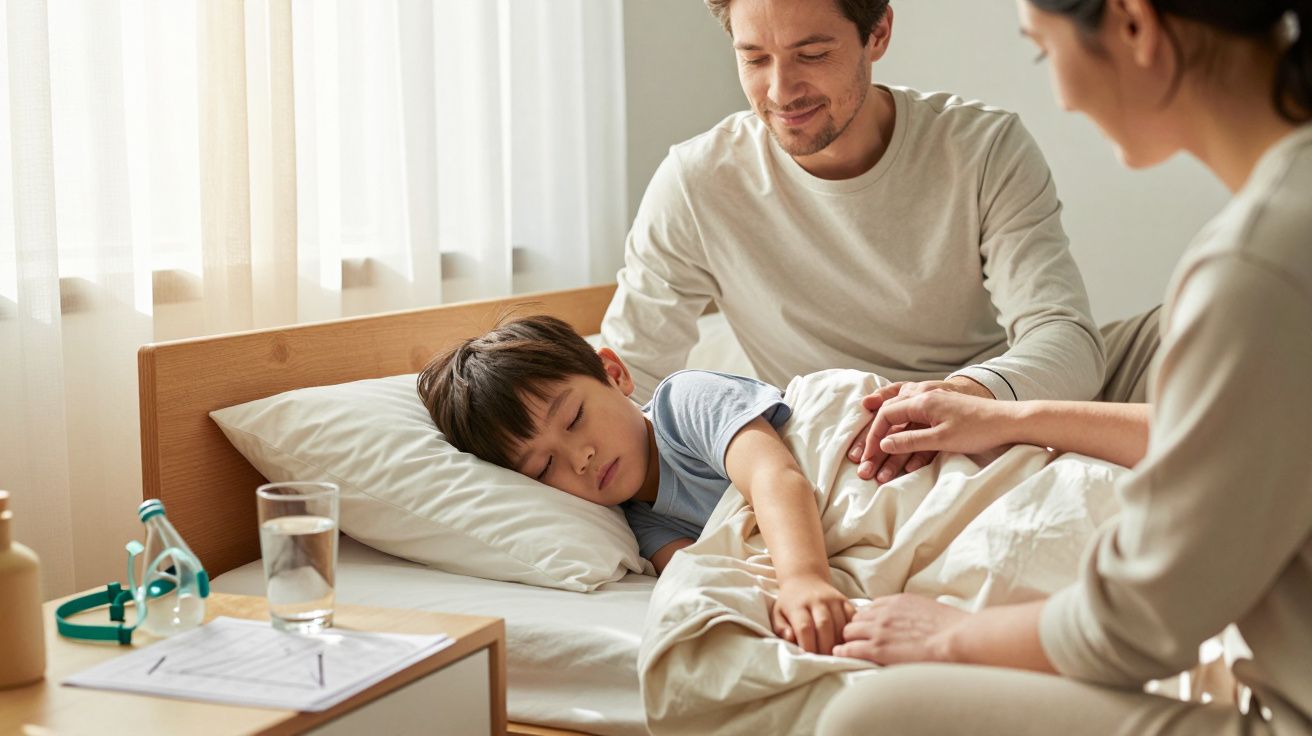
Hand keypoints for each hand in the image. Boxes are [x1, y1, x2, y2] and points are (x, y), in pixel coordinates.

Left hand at [771, 575, 856, 654]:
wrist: (805, 578)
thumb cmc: (789, 602)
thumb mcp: (778, 613)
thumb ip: (781, 628)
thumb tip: (790, 638)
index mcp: (798, 605)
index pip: (804, 627)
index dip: (808, 645)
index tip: (809, 659)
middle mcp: (816, 600)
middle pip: (824, 626)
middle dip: (825, 647)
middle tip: (824, 662)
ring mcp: (832, 600)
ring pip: (840, 624)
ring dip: (839, 643)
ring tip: (835, 655)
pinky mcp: (844, 600)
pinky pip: (852, 618)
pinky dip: (851, 632)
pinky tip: (847, 643)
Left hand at [833, 593, 967, 664]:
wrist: (957, 638)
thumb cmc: (954, 628)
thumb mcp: (930, 610)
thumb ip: (915, 614)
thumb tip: (916, 623)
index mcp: (898, 601)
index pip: (871, 607)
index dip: (868, 619)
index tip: (869, 628)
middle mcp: (884, 612)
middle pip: (857, 618)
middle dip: (855, 628)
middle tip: (856, 640)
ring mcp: (879, 630)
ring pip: (849, 631)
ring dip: (848, 639)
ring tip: (846, 648)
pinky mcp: (877, 649)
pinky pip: (850, 648)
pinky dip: (843, 651)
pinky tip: (840, 655)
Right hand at [847, 378, 991, 482]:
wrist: (1010, 422)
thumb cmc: (979, 429)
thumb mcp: (941, 439)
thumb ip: (910, 441)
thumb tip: (884, 444)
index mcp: (922, 401)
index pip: (887, 415)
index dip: (874, 436)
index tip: (868, 457)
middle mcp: (926, 400)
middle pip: (891, 419)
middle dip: (877, 444)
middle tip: (866, 464)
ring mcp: (936, 408)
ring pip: (905, 427)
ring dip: (893, 449)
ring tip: (882, 471)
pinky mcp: (945, 418)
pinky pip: (920, 430)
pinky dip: (911, 447)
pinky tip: (907, 464)